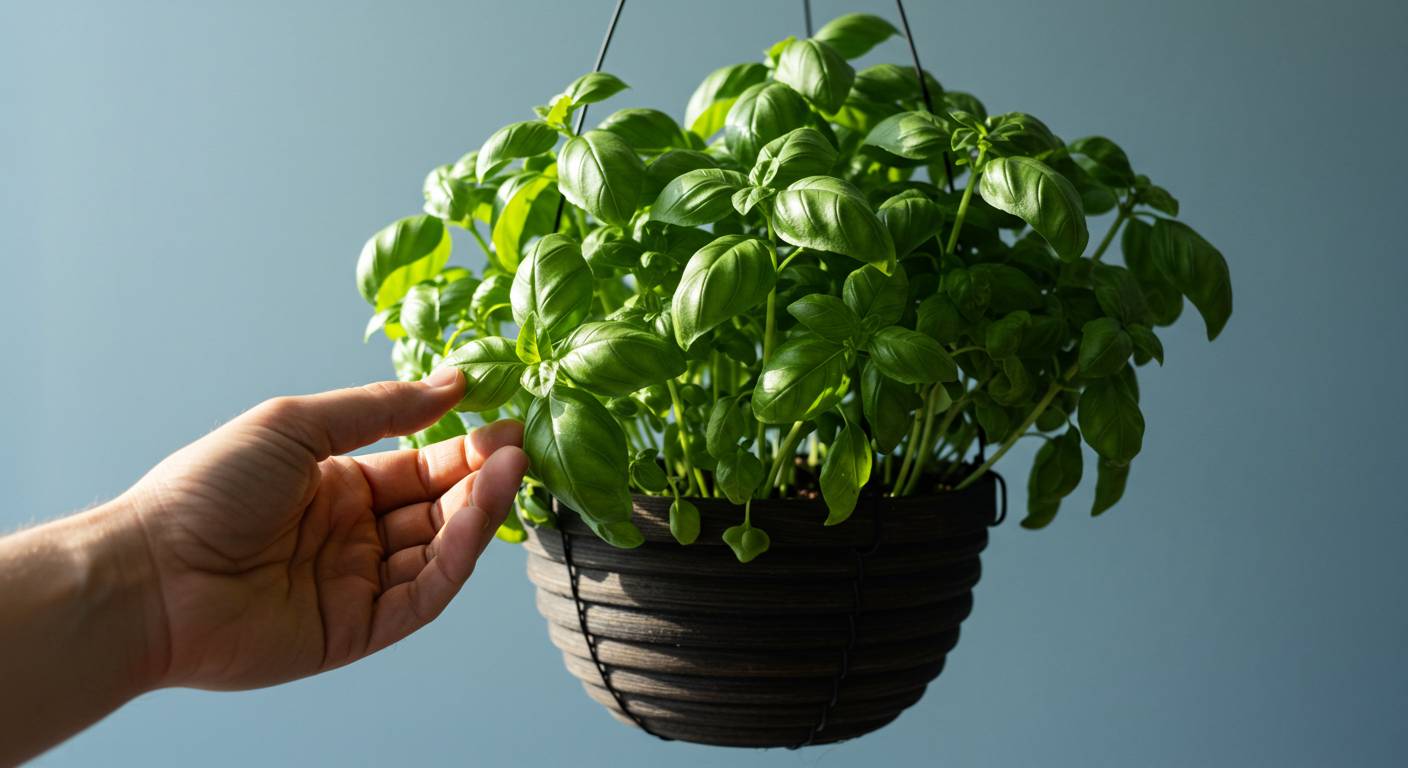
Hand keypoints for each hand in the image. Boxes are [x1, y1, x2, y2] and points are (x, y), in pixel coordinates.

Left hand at [120, 368, 527, 689]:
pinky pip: (421, 595)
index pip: (419, 466)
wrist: (151, 574)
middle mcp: (353, 535)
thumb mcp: (297, 425)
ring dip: (477, 512)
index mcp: (337, 486)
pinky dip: (454, 559)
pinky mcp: (357, 630)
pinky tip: (475, 520)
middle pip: (437, 507)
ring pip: (438, 550)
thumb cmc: (208, 489)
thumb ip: (380, 408)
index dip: (464, 447)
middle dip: (480, 476)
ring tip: (510, 472)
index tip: (508, 422)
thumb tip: (454, 382)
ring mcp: (357, 584)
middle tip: (521, 446)